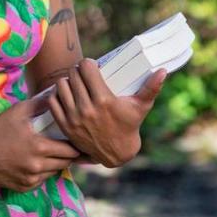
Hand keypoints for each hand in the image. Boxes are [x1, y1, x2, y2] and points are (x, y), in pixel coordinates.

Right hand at [0, 98, 79, 191]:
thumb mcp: (18, 111)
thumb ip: (40, 103)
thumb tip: (57, 95)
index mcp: (39, 147)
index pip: (70, 151)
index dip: (75, 145)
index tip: (76, 140)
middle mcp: (37, 166)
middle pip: (65, 163)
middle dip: (68, 155)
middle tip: (67, 146)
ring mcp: (30, 179)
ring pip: (54, 172)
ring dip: (55, 163)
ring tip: (50, 152)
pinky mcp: (23, 187)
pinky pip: (41, 180)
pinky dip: (42, 172)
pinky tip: (35, 161)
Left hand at [47, 59, 165, 167]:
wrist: (117, 153)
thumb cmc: (130, 125)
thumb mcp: (141, 106)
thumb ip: (151, 87)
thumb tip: (163, 70)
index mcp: (104, 100)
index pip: (86, 68)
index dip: (88, 63)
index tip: (92, 66)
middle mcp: (87, 109)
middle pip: (73, 75)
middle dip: (78, 71)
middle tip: (83, 74)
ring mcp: (74, 118)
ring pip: (61, 86)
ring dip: (67, 81)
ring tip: (74, 83)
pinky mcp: (65, 126)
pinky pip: (53, 102)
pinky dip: (57, 95)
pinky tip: (66, 95)